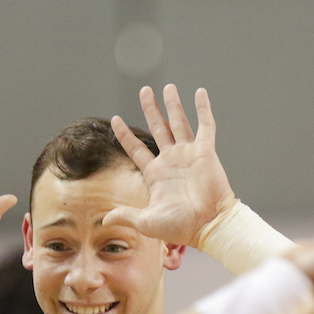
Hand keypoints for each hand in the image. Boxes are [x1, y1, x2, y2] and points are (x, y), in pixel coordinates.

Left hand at [104, 85, 235, 247]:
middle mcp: (172, 161)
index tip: (115, 119)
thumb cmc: (181, 227)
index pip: (137, 149)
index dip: (126, 134)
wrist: (209, 225)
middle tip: (144, 91)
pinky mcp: (206, 152)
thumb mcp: (147, 222)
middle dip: (151, 109)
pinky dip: (203, 109)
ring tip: (167, 87)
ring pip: (179, 122)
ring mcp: (189, 154)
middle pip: (158, 128)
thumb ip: (126, 216)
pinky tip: (199, 92)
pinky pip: (205, 126)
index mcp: (157, 174)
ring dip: (173, 104)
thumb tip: (104, 220)